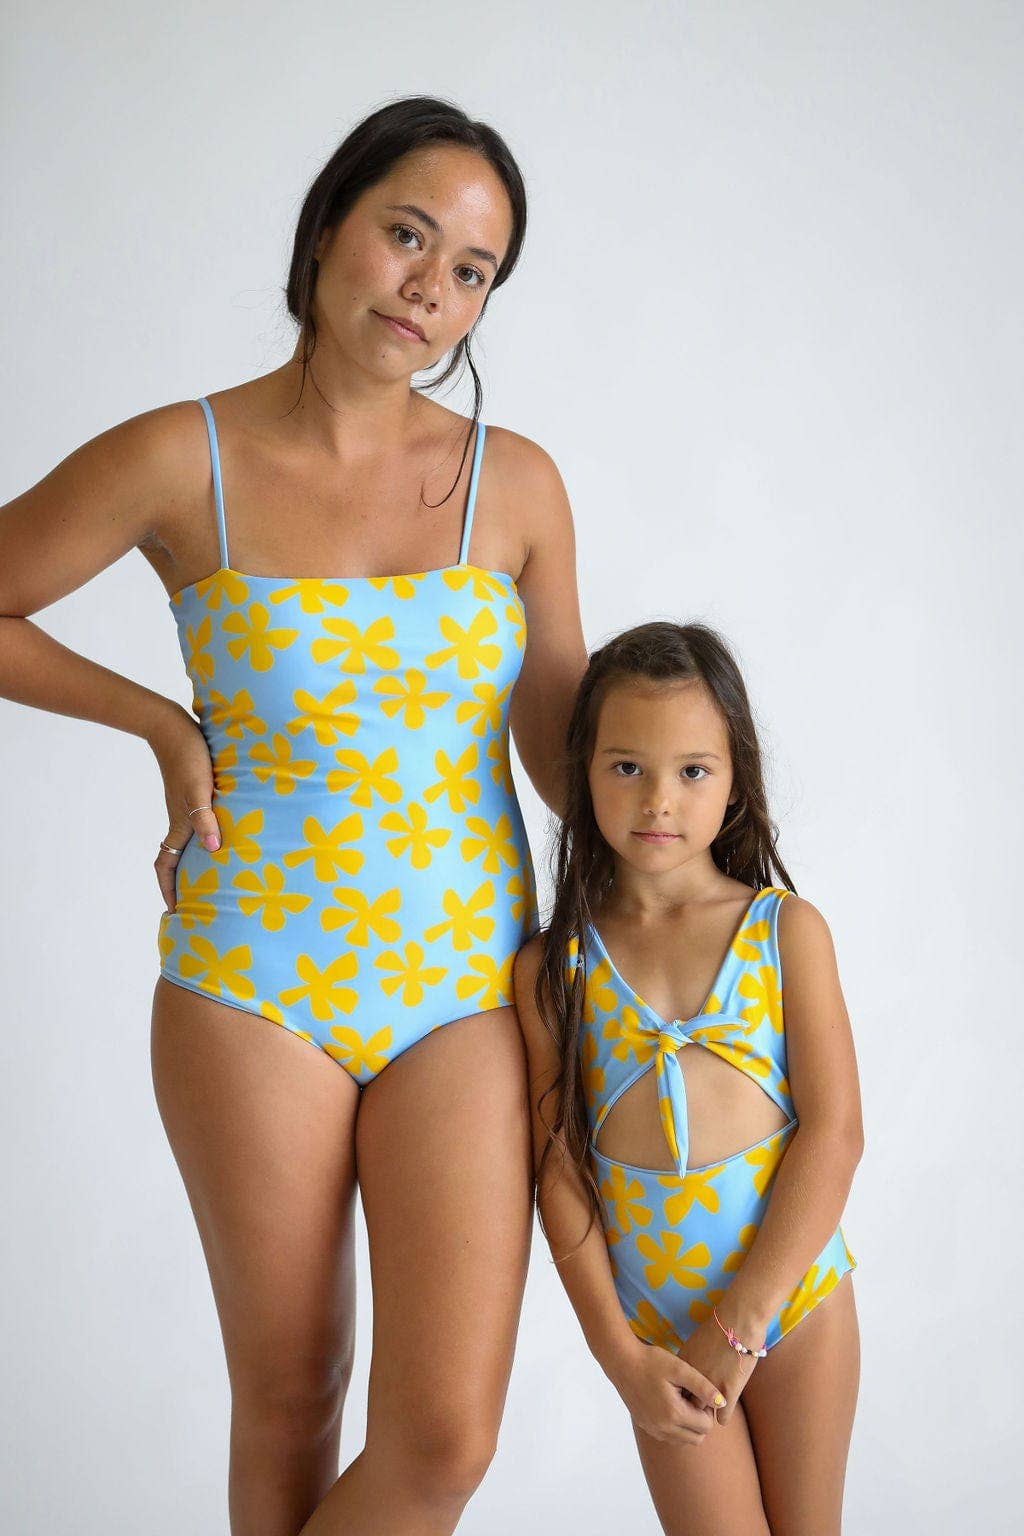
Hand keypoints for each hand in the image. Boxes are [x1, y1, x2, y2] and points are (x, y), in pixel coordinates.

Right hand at [148, 703, 220, 911]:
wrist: (172, 726)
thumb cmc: (187, 757)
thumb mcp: (197, 789)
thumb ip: (205, 818)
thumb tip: (213, 850)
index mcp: (180, 824)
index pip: (166, 865)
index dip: (168, 889)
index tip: (174, 912)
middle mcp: (182, 819)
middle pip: (179, 858)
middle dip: (186, 882)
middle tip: (202, 901)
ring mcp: (188, 806)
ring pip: (192, 840)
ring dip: (200, 859)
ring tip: (219, 874)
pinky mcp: (196, 792)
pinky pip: (202, 821)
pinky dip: (212, 833)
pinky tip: (231, 833)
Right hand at [606, 1334, 720, 1445]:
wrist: (622, 1361)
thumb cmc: (652, 1361)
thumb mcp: (680, 1369)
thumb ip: (703, 1387)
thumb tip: (722, 1403)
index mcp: (674, 1414)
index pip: (706, 1426)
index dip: (707, 1409)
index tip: (698, 1392)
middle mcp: (663, 1428)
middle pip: (697, 1438)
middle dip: (700, 1421)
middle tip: (691, 1397)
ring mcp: (652, 1429)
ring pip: (682, 1441)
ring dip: (688, 1426)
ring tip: (680, 1400)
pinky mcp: (645, 1426)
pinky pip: (668, 1437)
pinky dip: (675, 1427)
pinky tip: (669, 1404)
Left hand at [677, 1311, 764, 1424]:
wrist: (738, 1321)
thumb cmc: (719, 1328)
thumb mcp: (696, 1342)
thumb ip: (689, 1360)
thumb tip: (685, 1371)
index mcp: (683, 1366)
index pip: (674, 1391)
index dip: (679, 1397)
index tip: (683, 1400)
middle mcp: (693, 1379)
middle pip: (685, 1405)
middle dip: (689, 1411)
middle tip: (693, 1416)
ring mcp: (710, 1388)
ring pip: (703, 1415)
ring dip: (705, 1417)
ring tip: (707, 1419)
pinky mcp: (729, 1393)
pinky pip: (722, 1418)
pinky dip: (723, 1416)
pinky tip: (723, 1415)